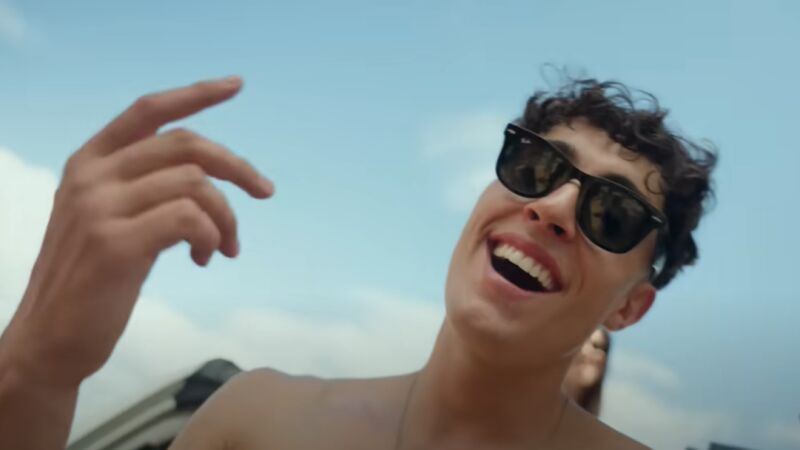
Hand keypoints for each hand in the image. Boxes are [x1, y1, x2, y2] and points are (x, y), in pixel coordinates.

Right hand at [0, 76, 272, 388]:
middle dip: (237, 167)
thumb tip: (211, 182)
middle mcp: (91, 176)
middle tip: (264, 192)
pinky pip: (190, 219)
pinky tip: (205, 259)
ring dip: (227, 217)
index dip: (195, 94)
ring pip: (196, 183)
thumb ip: (147, 191)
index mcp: (89, 162)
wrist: (51, 339)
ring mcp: (99, 208)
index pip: (148, 110)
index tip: (235, 85)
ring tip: (225, 248)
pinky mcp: (114, 244)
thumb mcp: (112, 219)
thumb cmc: (92, 281)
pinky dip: (213, 237)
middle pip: (186, 144)